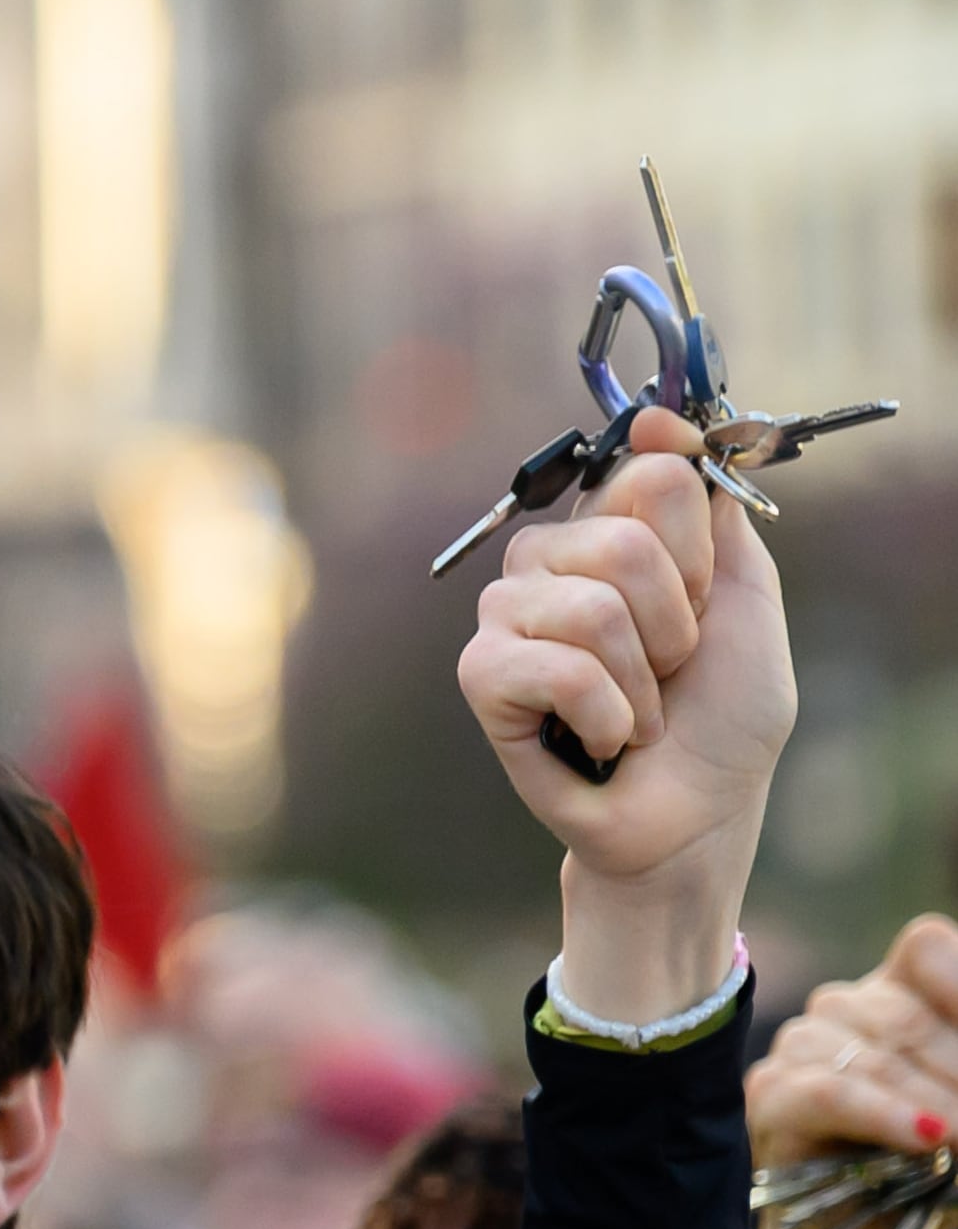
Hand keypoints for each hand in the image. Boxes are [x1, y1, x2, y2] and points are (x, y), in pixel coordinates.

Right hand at [454, 406, 791, 1017]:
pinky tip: (601, 738)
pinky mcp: (482, 678)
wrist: (697, 814)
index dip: (694, 549)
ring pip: (590, 604)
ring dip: (641, 677)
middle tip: (668, 670)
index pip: (649, 476)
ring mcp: (506, 617)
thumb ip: (710, 509)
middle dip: (673, 621)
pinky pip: (552, 665)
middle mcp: (548, 563)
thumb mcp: (745, 599)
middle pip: (625, 538)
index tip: (700, 601)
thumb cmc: (723, 718)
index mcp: (608, 532)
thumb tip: (656, 414)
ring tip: (635, 710)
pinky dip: (603, 711)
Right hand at [752, 918, 957, 1203]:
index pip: (926, 949)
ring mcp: (799, 1048)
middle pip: (908, 1012)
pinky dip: (884, 1115)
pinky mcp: (768, 1096)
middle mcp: (845, 1011)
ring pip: (871, 1053)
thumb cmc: (931, 1184)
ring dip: (933, 1101)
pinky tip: (927, 1139)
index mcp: (899, 996)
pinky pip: (829, 1093)